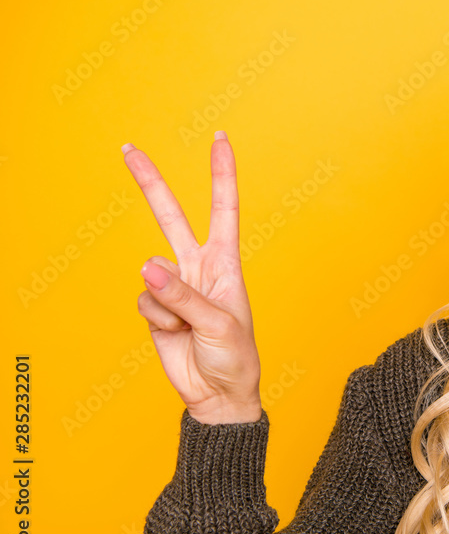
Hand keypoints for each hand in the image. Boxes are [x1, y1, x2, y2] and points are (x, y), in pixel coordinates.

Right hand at [123, 131, 261, 423]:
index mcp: (226, 263)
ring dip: (166, 301)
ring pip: (151, 272)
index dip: (222, 175)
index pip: (224, 209)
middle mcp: (199, 268)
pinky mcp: (156, 308)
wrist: (218, 394)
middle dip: (151, 183)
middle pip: (171, 217)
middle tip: (128, 147)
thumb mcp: (218, 323)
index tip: (220, 140)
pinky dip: (157, 319)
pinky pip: (144, 301)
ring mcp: (175, 287)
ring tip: (189, 327)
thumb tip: (147, 267)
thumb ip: (182, 295)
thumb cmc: (235, 357)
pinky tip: (176, 334)